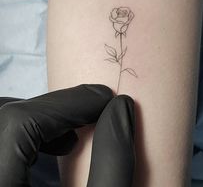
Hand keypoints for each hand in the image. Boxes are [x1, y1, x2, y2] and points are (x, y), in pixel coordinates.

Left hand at [0, 84, 135, 186]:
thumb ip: (113, 164)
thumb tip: (120, 106)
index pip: (17, 124)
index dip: (65, 103)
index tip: (104, 99)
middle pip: (6, 118)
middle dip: (56, 106)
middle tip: (94, 107)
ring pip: (4, 123)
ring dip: (44, 116)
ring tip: (78, 125)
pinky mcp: (1, 174)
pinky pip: (5, 137)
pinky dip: (33, 131)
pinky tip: (60, 143)